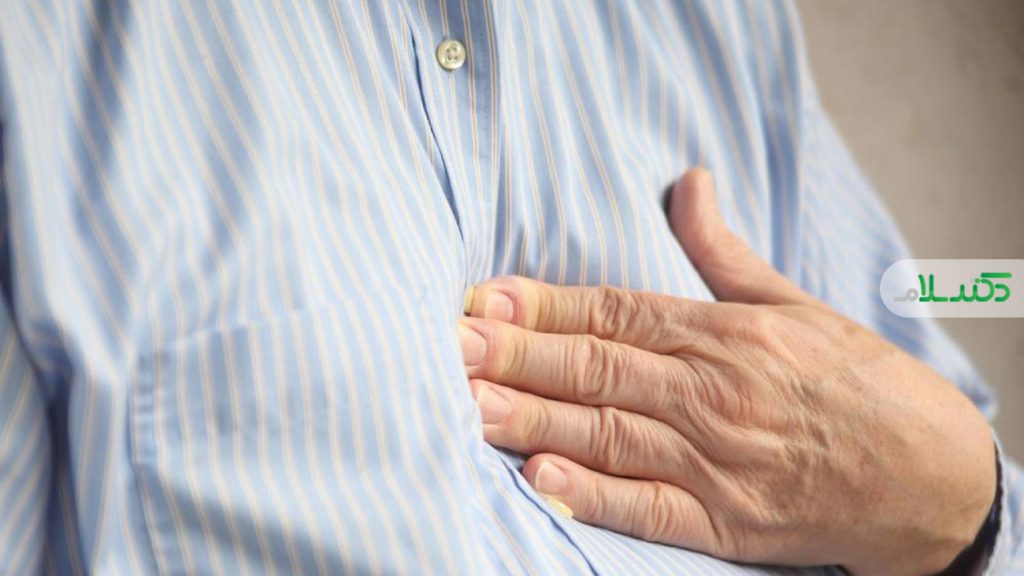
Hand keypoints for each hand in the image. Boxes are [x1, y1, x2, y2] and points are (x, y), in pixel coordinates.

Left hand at [458, 168, 995, 574]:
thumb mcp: (793, 303)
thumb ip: (724, 250)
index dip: (547, 306)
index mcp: (726, 335)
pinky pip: (650, 508)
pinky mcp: (726, 521)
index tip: (487, 298)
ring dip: (537, 418)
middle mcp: (714, 393)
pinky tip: (542, 478)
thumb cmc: (857, 383)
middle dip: (522, 355)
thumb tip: (688, 183)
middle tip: (456, 343)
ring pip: (611, 433)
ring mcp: (718, 460)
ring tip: (472, 404)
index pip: (617, 312)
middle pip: (601, 368)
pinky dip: (594, 494)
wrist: (930, 475)